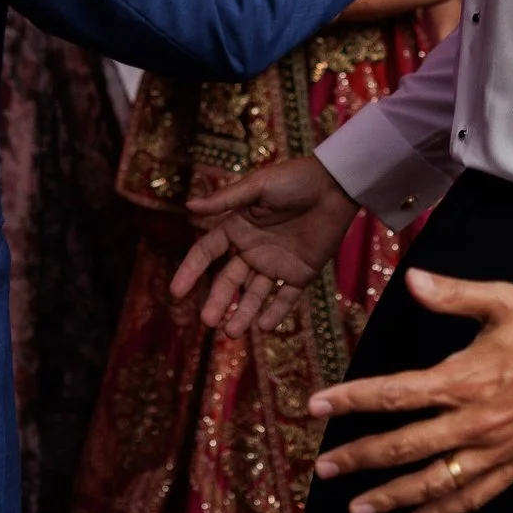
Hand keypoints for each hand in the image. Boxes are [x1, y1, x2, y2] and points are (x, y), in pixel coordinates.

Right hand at [171, 157, 359, 337]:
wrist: (336, 185)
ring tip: (232, 332)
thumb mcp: (257, 186)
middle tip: (207, 321)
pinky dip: (275, 313)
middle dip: (218, 301)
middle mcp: (252, 249)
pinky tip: (263, 326)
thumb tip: (188, 206)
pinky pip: (286, 297)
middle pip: (229, 281)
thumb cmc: (295, 179)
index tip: (176, 292)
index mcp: (237, 227)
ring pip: (254, 295)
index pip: (207, 253)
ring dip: (243, 314)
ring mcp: (276, 263)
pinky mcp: (301, 273)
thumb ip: (225, 200)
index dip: (190, 271)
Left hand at [308, 269, 512, 512]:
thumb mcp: (505, 299)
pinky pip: (473, 495)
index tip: (316, 406)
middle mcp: (476, 421)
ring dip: (392, 497)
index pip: (396, 393)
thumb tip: (413, 279)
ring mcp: (496, 449)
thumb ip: (453, 294)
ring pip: (434, 482)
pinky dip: (442, 511)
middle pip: (405, 447)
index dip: (352, 400)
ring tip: (356, 509)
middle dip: (359, 459)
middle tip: (322, 467)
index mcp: (467, 378)